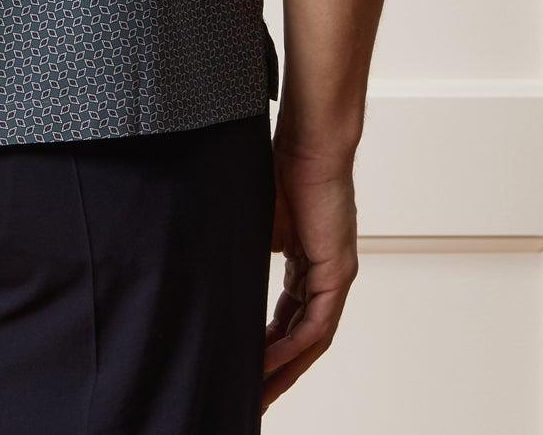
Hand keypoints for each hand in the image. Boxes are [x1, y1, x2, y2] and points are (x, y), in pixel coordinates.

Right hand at [262, 143, 358, 411]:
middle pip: (300, 338)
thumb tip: (204, 266)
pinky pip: (316, 325)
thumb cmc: (281, 168)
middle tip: (251, 399)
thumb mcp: (254, 222)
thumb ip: (241, 251)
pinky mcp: (339, 272)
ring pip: (310, 340)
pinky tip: (268, 364)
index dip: (265, 347)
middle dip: (275, 372)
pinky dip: (292, 348)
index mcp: (305, 262)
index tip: (243, 369)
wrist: (310, 142)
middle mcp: (324, 275)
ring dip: (284, 369)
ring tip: (257, 394)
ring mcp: (335, 275)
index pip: (286, 318)